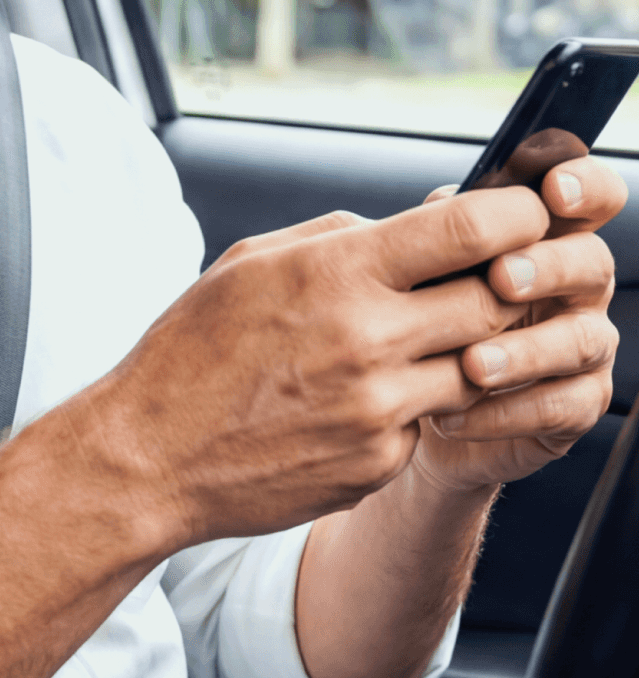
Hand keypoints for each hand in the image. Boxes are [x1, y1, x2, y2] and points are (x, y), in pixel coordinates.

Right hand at [101, 184, 564, 548]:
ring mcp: (379, 411)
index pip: (470, 231)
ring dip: (463, 348)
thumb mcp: (253, 260)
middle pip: (496, 302)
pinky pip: (427, 421)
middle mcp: (369, 341)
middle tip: (486, 278)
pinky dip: (413, 404)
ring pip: (477, 368)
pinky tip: (362, 398)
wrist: (150, 456)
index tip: (526, 212)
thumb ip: (341, 234)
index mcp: (337, 274)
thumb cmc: (193, 349)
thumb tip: (415, 221)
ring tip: (416, 339)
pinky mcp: (379, 465)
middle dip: (502, 285)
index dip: (517, 214)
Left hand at [411, 156, 626, 495]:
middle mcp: (577, 287)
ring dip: (525, 350)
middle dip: (549, 267)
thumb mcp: (421, 270)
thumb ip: (437, 232)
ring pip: (579, 340)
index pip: (591, 198)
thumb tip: (436, 205)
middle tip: (501, 279)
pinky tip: (458, 412)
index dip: (586, 186)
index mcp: (548, 237)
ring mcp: (582, 346)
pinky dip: (508, 411)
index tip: (554, 189)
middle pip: (592, 262)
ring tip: (470, 363)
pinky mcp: (575, 406)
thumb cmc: (421, 318)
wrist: (410, 406)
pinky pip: (561, 407)